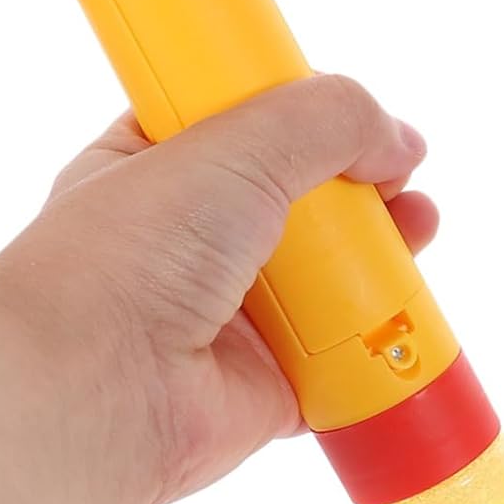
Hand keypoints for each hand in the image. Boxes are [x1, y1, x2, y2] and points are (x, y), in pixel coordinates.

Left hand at [0, 73, 437, 503]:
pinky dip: (376, 344)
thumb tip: (397, 139)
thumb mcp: (230, 146)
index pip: (239, 121)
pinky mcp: (263, 385)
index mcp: (155, 162)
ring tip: (416, 228)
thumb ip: (322, 120)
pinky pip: (338, 363)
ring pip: (327, 278)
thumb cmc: (124, 256)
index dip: (298, 113)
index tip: (348, 112)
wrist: (87, 391)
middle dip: (357, 186)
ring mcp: (226, 314)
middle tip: (395, 176)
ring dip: (380, 257)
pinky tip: (407, 314)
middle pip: (298, 199)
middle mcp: (189, 238)